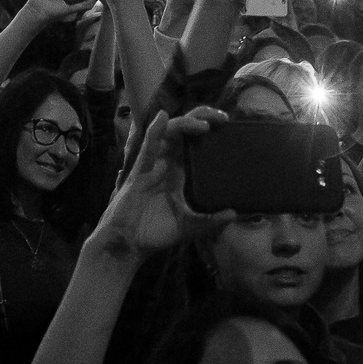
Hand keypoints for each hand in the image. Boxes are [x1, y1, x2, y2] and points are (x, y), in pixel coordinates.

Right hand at [86, 109, 226, 261]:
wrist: (128, 246)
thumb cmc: (154, 233)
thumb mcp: (189, 227)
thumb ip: (210, 221)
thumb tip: (233, 214)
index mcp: (177, 172)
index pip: (192, 142)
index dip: (206, 128)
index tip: (226, 124)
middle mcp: (165, 163)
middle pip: (183, 131)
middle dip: (201, 117)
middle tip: (222, 118)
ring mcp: (152, 165)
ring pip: (167, 134)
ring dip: (185, 123)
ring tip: (204, 123)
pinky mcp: (139, 172)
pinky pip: (147, 147)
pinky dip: (154, 131)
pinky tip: (163, 118)